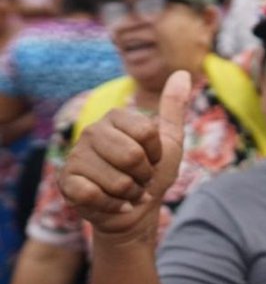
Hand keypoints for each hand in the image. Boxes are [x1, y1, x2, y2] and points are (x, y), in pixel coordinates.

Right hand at [60, 71, 189, 239]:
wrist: (135, 211)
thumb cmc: (152, 173)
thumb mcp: (170, 140)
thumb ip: (173, 107)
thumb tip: (182, 72)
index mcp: (116, 116)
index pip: (147, 132)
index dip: (155, 154)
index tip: (152, 160)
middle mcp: (92, 131)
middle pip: (132, 156)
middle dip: (143, 176)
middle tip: (139, 179)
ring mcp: (76, 155)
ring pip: (116, 180)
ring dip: (129, 194)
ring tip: (126, 191)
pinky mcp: (67, 181)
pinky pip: (94, 195)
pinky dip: (111, 205)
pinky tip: (112, 204)